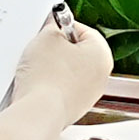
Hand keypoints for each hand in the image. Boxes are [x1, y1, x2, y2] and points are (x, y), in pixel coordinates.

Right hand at [4, 16, 116, 132]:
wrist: (38, 113)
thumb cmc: (46, 77)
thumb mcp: (46, 37)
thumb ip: (53, 26)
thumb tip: (54, 25)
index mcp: (102, 54)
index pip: (83, 30)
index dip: (61, 27)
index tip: (48, 28)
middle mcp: (101, 76)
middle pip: (77, 52)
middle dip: (57, 49)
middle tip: (41, 48)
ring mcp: (88, 95)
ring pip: (68, 71)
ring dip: (52, 67)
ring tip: (37, 69)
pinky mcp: (74, 109)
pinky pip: (61, 89)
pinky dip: (49, 85)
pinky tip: (37, 85)